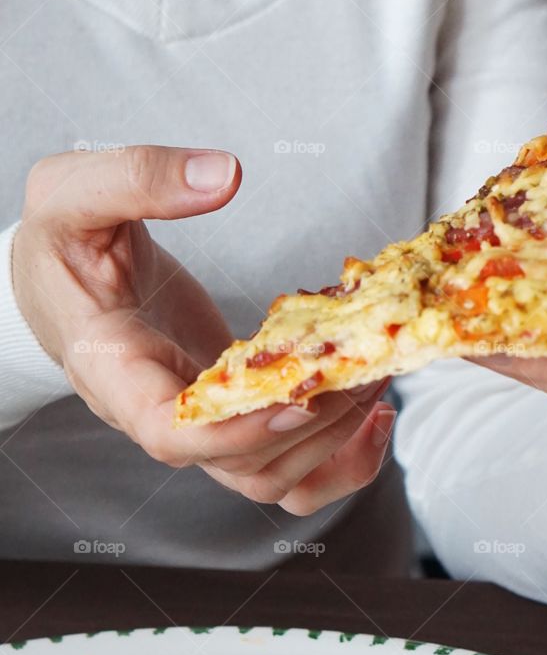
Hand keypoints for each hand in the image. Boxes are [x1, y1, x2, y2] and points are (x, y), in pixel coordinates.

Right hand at [12, 145, 394, 514]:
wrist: (57, 282)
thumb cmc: (60, 244)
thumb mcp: (72, 193)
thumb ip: (137, 177)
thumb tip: (223, 175)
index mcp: (113, 370)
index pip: (172, 433)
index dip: (237, 430)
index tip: (297, 399)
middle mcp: (159, 416)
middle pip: (243, 465)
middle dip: (316, 423)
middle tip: (370, 358)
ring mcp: (202, 426)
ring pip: (273, 479)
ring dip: (336, 442)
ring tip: (379, 372)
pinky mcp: (235, 417)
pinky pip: (288, 469)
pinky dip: (337, 460)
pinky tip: (374, 412)